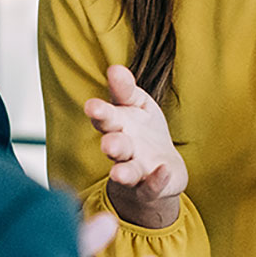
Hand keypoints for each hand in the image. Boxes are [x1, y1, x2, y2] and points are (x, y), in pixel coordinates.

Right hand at [85, 64, 187, 229]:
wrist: (159, 169)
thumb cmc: (143, 132)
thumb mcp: (137, 105)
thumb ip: (126, 90)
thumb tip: (115, 68)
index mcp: (118, 125)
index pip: (106, 117)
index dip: (100, 113)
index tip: (92, 106)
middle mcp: (123, 149)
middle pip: (115, 146)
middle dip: (112, 144)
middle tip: (108, 143)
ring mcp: (136, 170)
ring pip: (126, 171)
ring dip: (123, 171)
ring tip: (119, 173)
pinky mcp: (150, 188)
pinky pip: (152, 186)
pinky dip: (157, 180)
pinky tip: (163, 171)